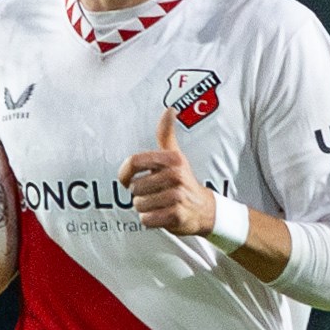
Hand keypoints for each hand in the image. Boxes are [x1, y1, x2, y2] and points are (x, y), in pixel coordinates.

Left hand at [119, 110, 217, 237]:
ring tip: (159, 204)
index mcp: (172, 159)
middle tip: (155, 194)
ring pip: (139, 205)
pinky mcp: (176, 216)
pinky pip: (146, 219)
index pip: (134, 162)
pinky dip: (150, 220)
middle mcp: (176, 175)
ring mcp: (177, 196)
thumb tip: (170, 109)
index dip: (124, 173)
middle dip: (140, 195)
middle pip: (134, 188)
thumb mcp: (175, 156)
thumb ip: (167, 134)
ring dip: (145, 208)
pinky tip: (162, 215)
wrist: (204, 210)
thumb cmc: (183, 181)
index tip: (127, 180)